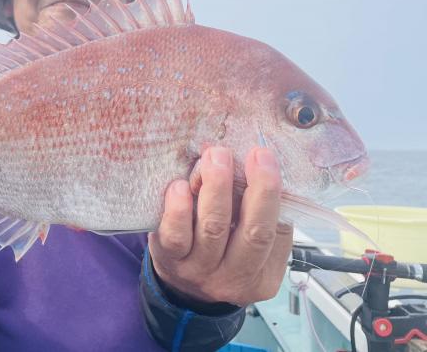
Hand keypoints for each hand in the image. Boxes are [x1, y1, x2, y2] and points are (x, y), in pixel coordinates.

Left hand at [148, 146, 292, 306]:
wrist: (182, 291)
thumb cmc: (223, 254)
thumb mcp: (250, 245)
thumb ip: (261, 214)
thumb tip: (260, 165)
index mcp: (262, 274)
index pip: (274, 232)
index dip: (270, 192)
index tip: (264, 156)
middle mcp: (234, 278)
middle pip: (252, 233)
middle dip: (256, 188)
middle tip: (251, 152)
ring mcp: (199, 271)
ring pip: (213, 229)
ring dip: (216, 189)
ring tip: (214, 158)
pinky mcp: (168, 261)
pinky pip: (175, 237)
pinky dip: (178, 209)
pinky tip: (179, 186)